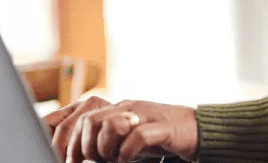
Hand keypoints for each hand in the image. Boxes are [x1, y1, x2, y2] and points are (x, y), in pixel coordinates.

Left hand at [47, 97, 197, 162]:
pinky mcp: (162, 128)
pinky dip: (128, 153)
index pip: (82, 118)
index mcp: (117, 110)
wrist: (197, 128)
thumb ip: (107, 141)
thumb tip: (81, 158)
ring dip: (105, 149)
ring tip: (112, 161)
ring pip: (110, 126)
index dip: (70, 143)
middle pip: (90, 121)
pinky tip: (129, 160)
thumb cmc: (159, 136)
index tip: (72, 161)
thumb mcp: (127, 137)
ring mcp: (144, 116)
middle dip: (85, 148)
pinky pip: (138, 137)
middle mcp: (127, 109)